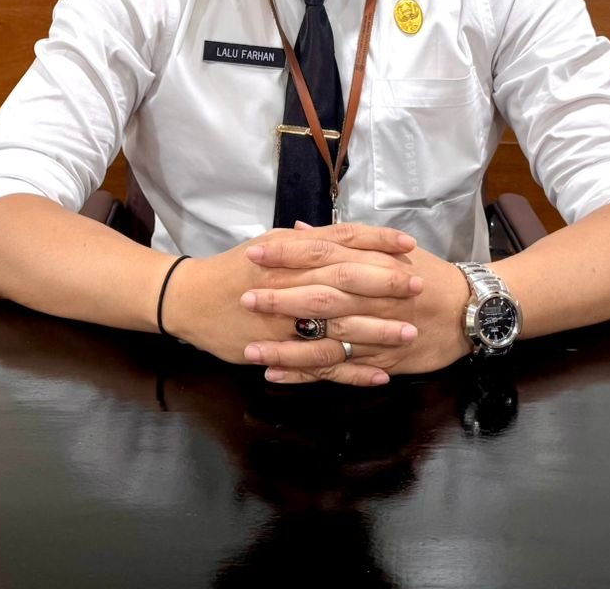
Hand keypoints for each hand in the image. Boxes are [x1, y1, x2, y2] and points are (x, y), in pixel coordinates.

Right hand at [164, 222, 420, 375]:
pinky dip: (351, 372)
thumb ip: (310, 241)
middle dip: (384, 284)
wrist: (190, 301)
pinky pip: (321, 366)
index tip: (408, 246)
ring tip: (409, 334)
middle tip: (419, 286)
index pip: (340, 244)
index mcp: (290, 256)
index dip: (376, 244)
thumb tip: (348, 235)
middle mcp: (290, 286)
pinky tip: (381, 374)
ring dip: (375, 331)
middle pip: (344, 282)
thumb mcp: (270, 244)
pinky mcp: (279, 351)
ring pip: (337, 327)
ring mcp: (285, 323)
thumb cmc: (235, 269)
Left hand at [241, 235, 472, 384]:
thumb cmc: (427, 276)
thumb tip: (298, 228)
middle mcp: (372, 299)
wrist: (471, 310)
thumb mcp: (389, 249)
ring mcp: (376, 333)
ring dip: (286, 348)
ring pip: (326, 341)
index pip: (324, 254)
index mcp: (371, 265)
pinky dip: (307, 374)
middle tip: (244, 298)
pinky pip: (340, 369)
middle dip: (281, 299)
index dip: (289, 254)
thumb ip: (342, 240)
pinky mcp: (381, 362)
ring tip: (249, 350)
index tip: (255, 253)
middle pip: (321, 297)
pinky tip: (276, 375)